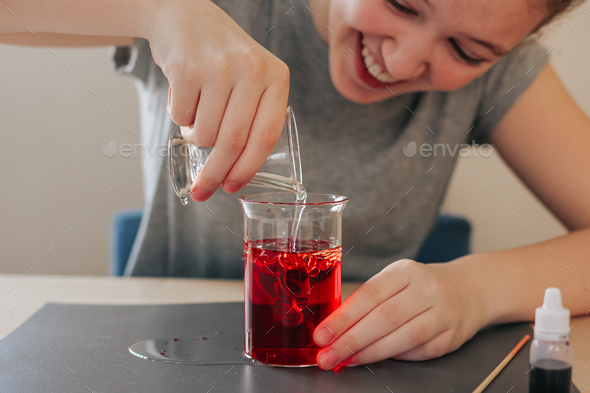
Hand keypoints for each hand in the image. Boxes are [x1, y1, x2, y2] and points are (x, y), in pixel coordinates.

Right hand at [142, 0, 289, 200]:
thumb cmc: (221, 57)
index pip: (265, 137)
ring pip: (205, 135)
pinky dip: (180, 117)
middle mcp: (252, 70)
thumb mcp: (253, 79)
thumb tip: (237, 172)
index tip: (232, 189)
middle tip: (203, 189)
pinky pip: (181, 118)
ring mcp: (219, 67)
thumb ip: (254, 117)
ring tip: (197, 114)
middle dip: (215, 174)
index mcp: (276, 76)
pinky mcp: (187, 67)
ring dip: (195, 137)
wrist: (185, 15)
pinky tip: (185, 95)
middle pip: (233, 142)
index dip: (247, 169)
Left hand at [313, 259, 487, 368]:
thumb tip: (334, 326)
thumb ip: (368, 299)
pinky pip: (419, 351)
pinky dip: (395, 357)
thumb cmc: (420, 286)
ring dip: (370, 353)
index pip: (369, 295)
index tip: (322, 335)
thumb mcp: (395, 280)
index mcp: (405, 271)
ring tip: (345, 360)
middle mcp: (426, 289)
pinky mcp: (452, 336)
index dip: (343, 318)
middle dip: (350, 340)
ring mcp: (443, 312)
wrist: (468, 289)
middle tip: (327, 355)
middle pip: (384, 318)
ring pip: (403, 337)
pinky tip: (375, 359)